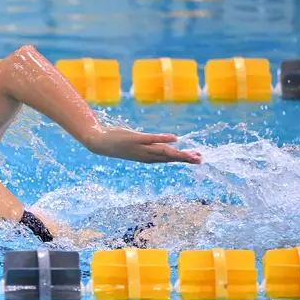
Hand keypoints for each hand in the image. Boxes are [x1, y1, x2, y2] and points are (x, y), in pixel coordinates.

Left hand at [84, 126, 201, 163]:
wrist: (99, 143)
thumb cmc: (119, 143)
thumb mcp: (137, 146)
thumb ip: (151, 146)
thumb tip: (166, 144)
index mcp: (146, 157)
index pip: (168, 159)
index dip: (183, 159)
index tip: (198, 159)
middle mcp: (145, 155)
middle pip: (168, 158)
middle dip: (185, 159)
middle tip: (200, 160)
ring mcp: (140, 147)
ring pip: (163, 151)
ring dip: (178, 153)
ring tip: (192, 154)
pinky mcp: (135, 139)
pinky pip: (151, 139)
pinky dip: (163, 139)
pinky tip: (175, 139)